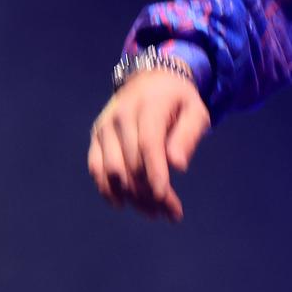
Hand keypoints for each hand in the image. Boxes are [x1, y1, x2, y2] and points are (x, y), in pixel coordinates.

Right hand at [87, 69, 209, 219]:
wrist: (150, 79)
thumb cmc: (179, 100)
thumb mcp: (196, 111)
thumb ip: (188, 136)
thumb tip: (178, 166)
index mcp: (149, 106)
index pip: (148, 143)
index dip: (155, 172)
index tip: (164, 197)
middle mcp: (121, 116)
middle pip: (132, 162)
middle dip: (150, 192)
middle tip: (171, 212)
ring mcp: (105, 126)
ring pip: (112, 169)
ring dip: (131, 196)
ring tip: (153, 213)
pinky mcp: (96, 136)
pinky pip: (96, 167)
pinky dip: (107, 188)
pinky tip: (123, 204)